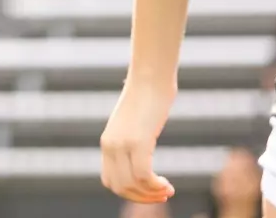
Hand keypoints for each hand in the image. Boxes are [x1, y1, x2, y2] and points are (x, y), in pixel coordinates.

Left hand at [100, 76, 176, 203]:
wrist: (149, 78)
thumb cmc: (146, 99)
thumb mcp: (133, 124)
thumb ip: (132, 140)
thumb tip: (139, 150)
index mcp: (107, 143)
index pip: (109, 181)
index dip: (130, 193)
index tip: (150, 191)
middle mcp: (110, 145)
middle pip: (119, 187)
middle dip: (142, 197)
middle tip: (163, 194)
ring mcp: (122, 144)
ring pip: (131, 185)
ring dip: (151, 194)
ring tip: (168, 190)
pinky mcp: (138, 141)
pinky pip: (143, 176)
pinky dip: (156, 186)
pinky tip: (168, 184)